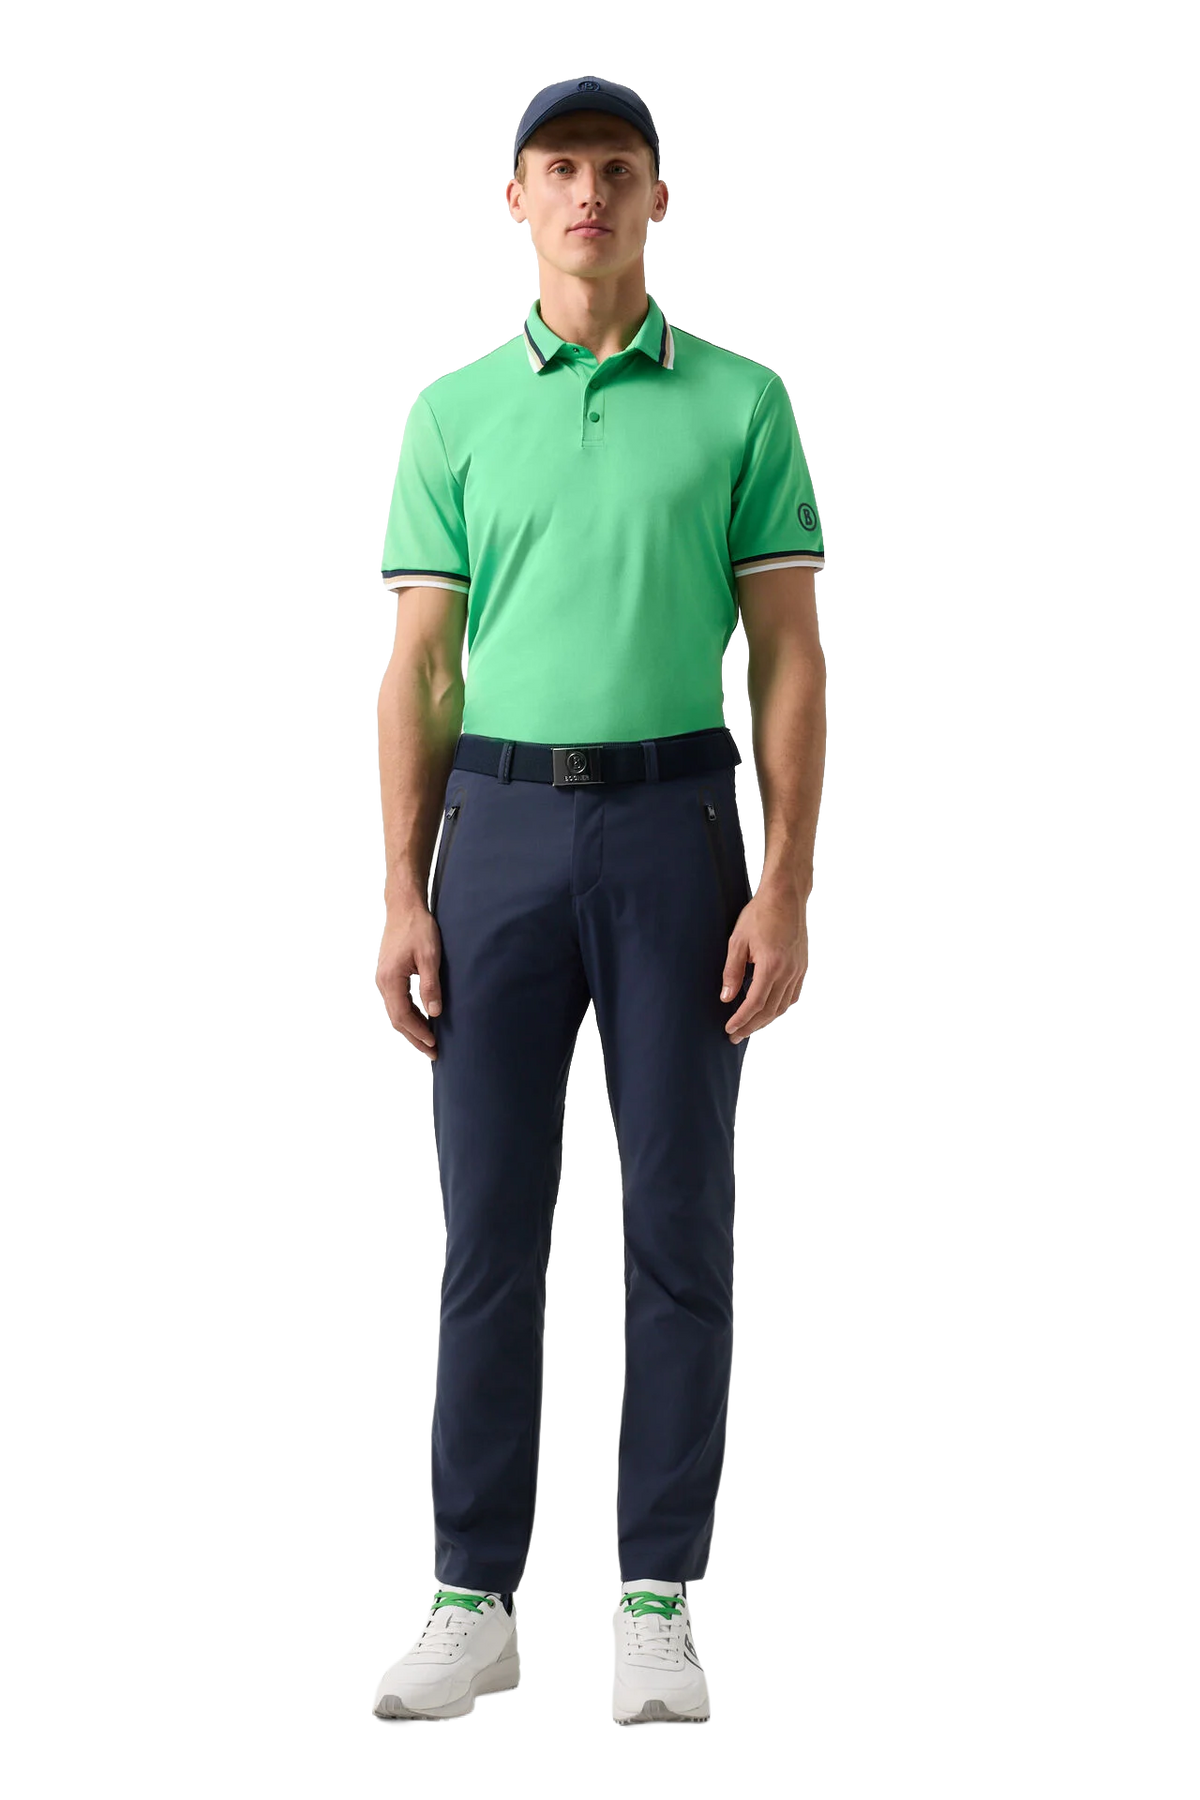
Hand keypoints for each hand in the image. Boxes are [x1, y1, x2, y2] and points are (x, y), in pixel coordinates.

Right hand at [373, 902, 443, 1060]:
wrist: (403, 907)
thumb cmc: (418, 927)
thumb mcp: (430, 956)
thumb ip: (430, 985)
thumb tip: (434, 1013)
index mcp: (390, 979)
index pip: (403, 1016)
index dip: (418, 1033)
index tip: (434, 1044)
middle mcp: (381, 982)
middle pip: (395, 1020)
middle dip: (414, 1038)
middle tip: (432, 1053)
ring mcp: (381, 979)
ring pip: (394, 1013)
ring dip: (410, 1029)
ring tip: (427, 1043)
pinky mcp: (386, 975)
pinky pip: (394, 1002)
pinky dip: (407, 1016)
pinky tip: (420, 1021)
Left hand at [720, 885, 810, 1045]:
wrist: (786, 897)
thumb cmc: (760, 914)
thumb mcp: (738, 941)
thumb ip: (732, 971)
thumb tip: (727, 997)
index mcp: (771, 966)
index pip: (755, 1003)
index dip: (742, 1020)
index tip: (730, 1029)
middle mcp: (789, 972)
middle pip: (770, 1010)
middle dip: (751, 1026)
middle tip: (735, 1035)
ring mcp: (799, 970)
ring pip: (784, 1005)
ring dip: (766, 1020)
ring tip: (750, 1026)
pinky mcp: (804, 966)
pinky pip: (794, 995)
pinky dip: (781, 1007)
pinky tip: (771, 1011)